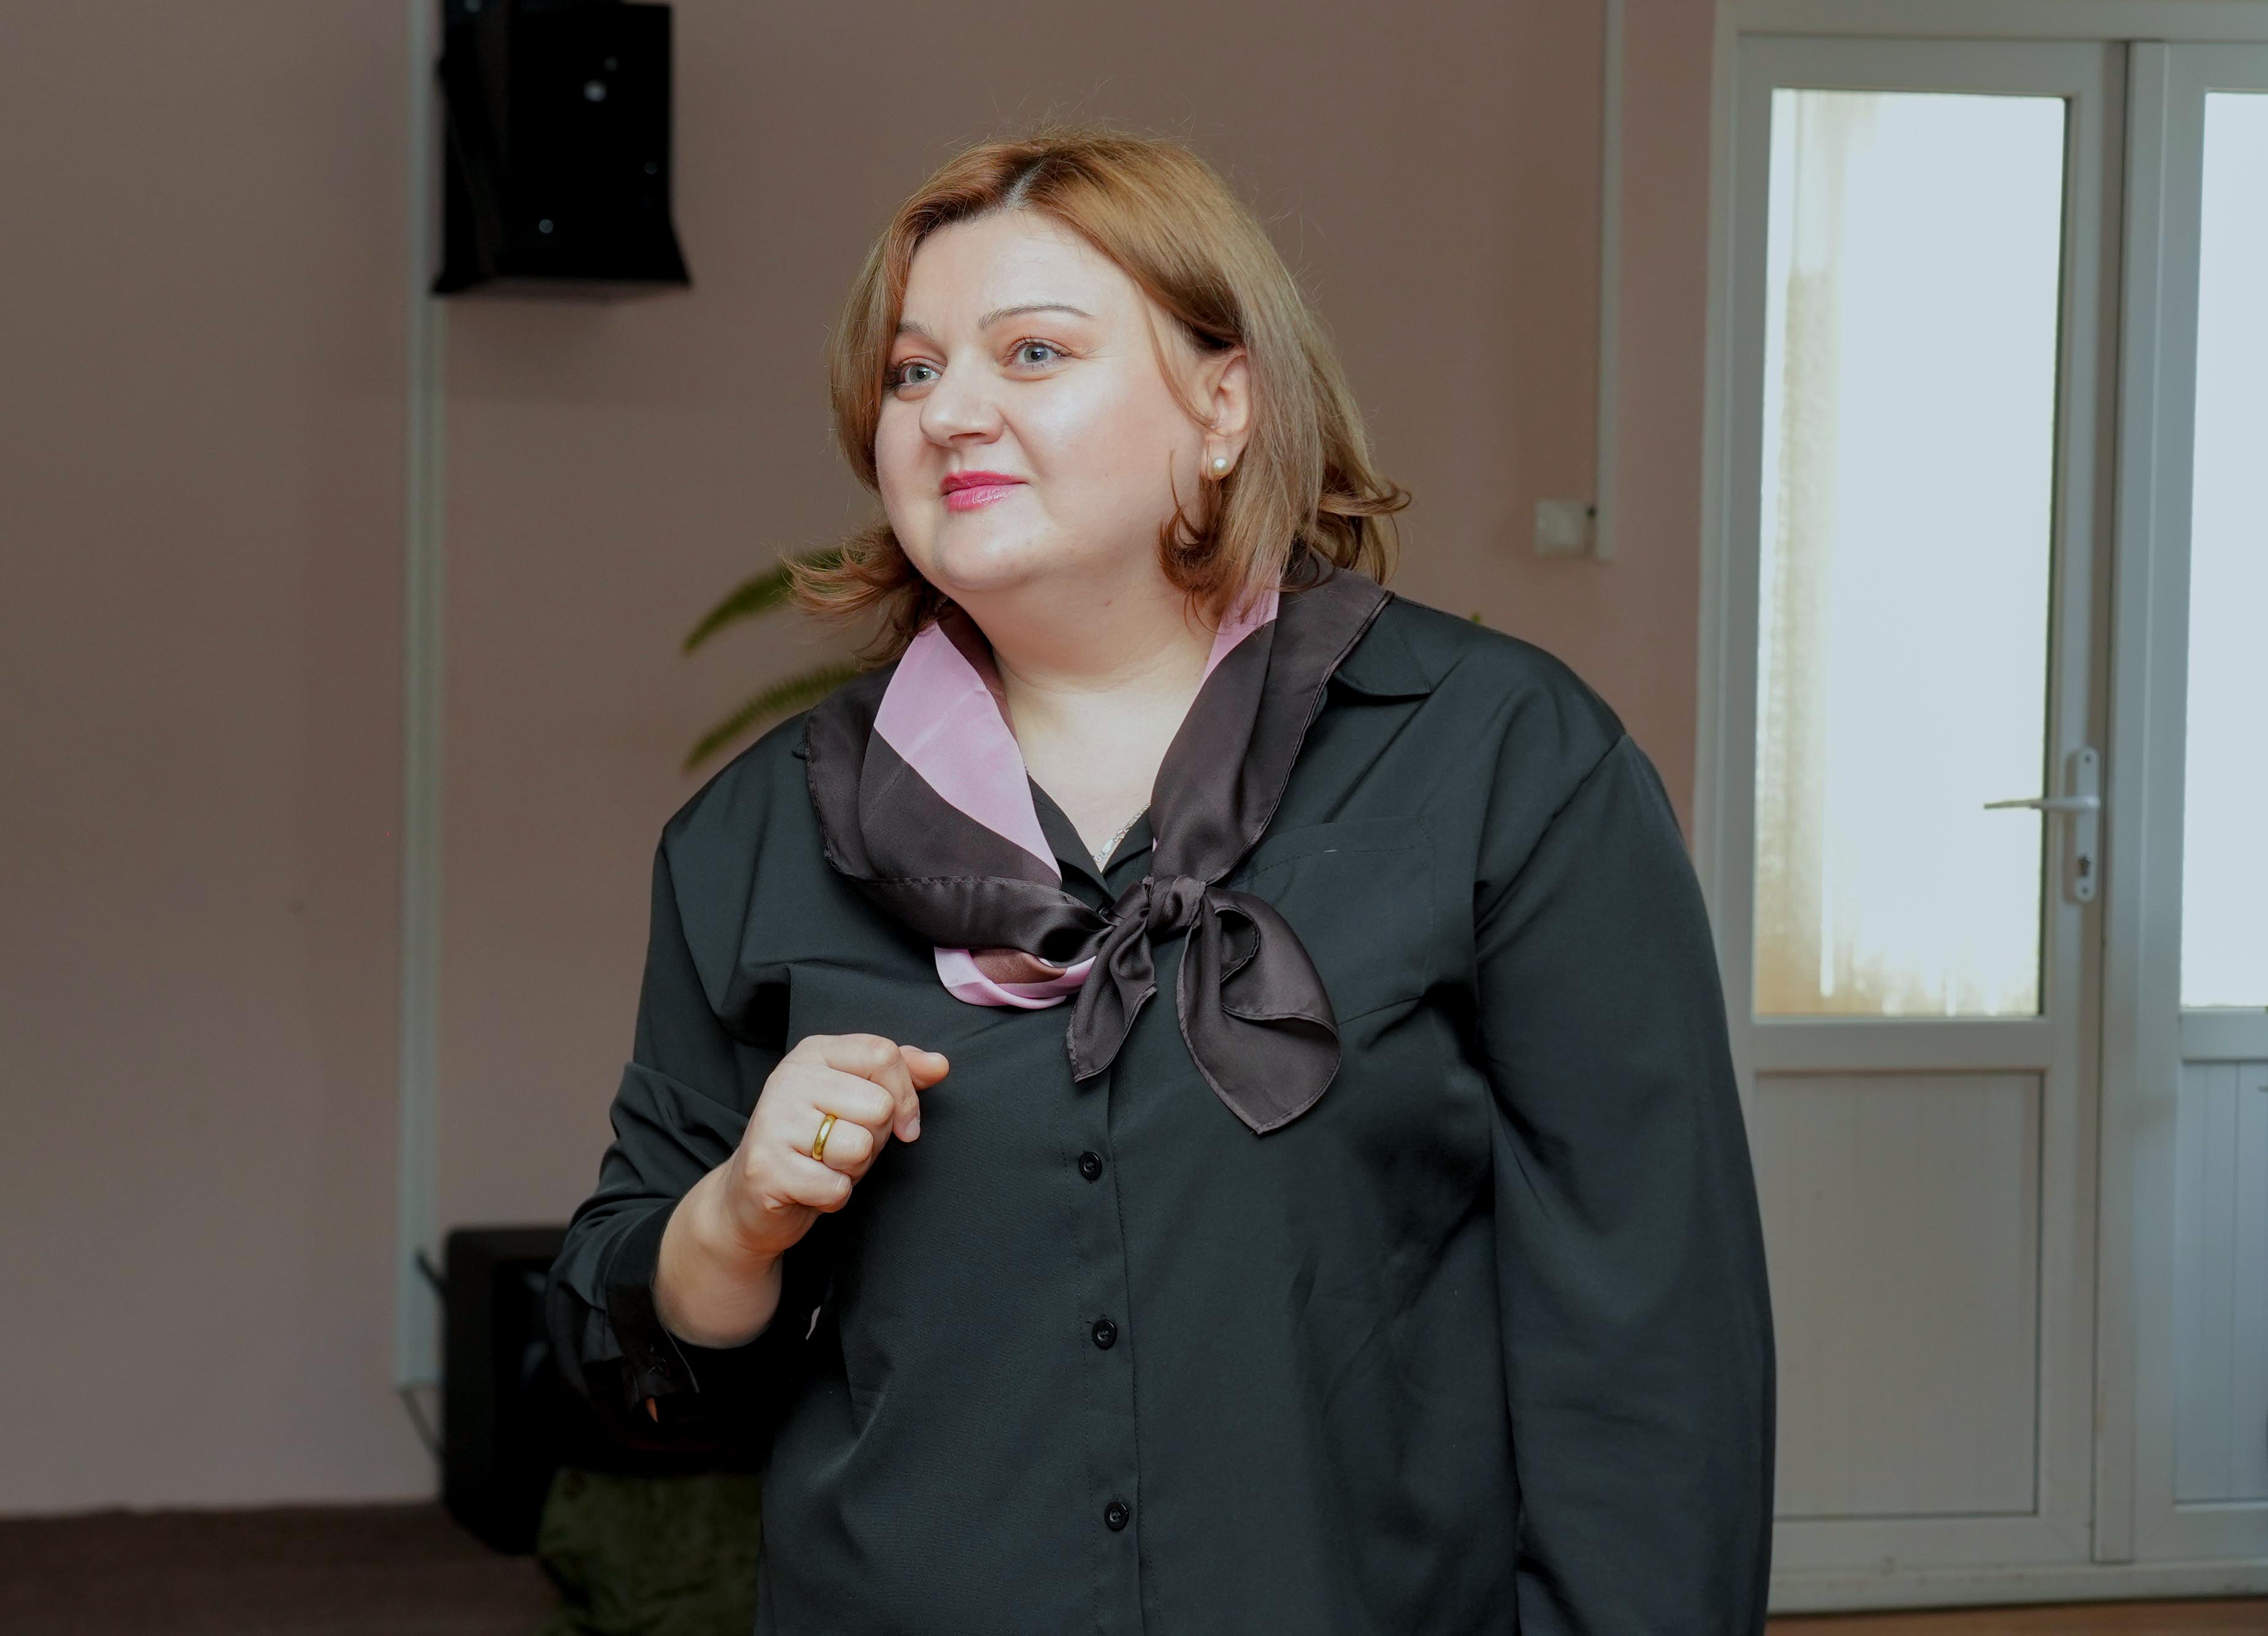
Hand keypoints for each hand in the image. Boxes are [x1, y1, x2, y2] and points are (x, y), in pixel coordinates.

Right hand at [715, 1032, 950, 1264]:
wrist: (751, 1195)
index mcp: (815, 1052)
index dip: (907, 1096)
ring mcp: (773, 1121)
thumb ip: (899, 1075)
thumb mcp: (858, 1099)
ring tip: (825, 1164)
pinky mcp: (766, 1167)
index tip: (904, 1125)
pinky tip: (810, 1187)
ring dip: (853, 1169)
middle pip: (879, 1106)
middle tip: (842, 1146)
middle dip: (875, 1139)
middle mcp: (789, 1077)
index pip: (884, 1054)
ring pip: (859, 1147)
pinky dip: (833, 1197)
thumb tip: (939, 1065)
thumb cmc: (815, 1142)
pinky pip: (836, 1187)